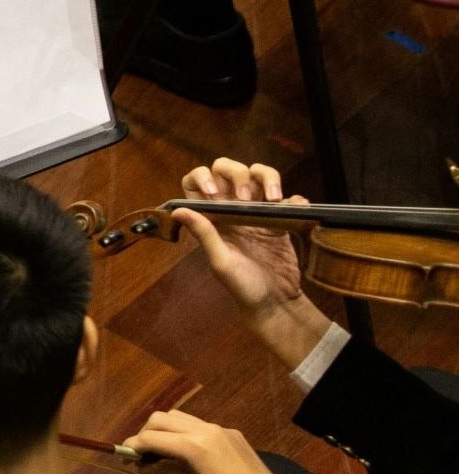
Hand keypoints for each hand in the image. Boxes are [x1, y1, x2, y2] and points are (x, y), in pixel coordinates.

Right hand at [129, 409, 301, 473]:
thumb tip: (156, 466)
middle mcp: (205, 429)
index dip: (133, 445)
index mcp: (193, 446)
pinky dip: (186, 433)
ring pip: (181, 417)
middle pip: (162, 419)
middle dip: (146, 433)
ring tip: (162, 450)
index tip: (124, 456)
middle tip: (141, 453)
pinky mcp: (233, 434)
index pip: (152, 438)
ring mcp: (221, 429)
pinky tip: (189, 453)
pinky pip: (201, 425)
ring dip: (165, 429)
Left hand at [174, 157, 336, 368]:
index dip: (201, 177)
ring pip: (258, 176)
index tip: (214, 193)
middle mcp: (232, 209)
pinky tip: (294, 207)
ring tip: (273, 198)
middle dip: (237, 173)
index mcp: (211, 217)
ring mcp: (258, 213)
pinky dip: (293, 198)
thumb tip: (179, 210)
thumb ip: (204, 234)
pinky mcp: (281, 221)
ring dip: (266, 178)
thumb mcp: (221, 262)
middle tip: (246, 198)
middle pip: (228, 170)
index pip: (196, 182)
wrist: (276, 303)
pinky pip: (287, 198)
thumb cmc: (242, 287)